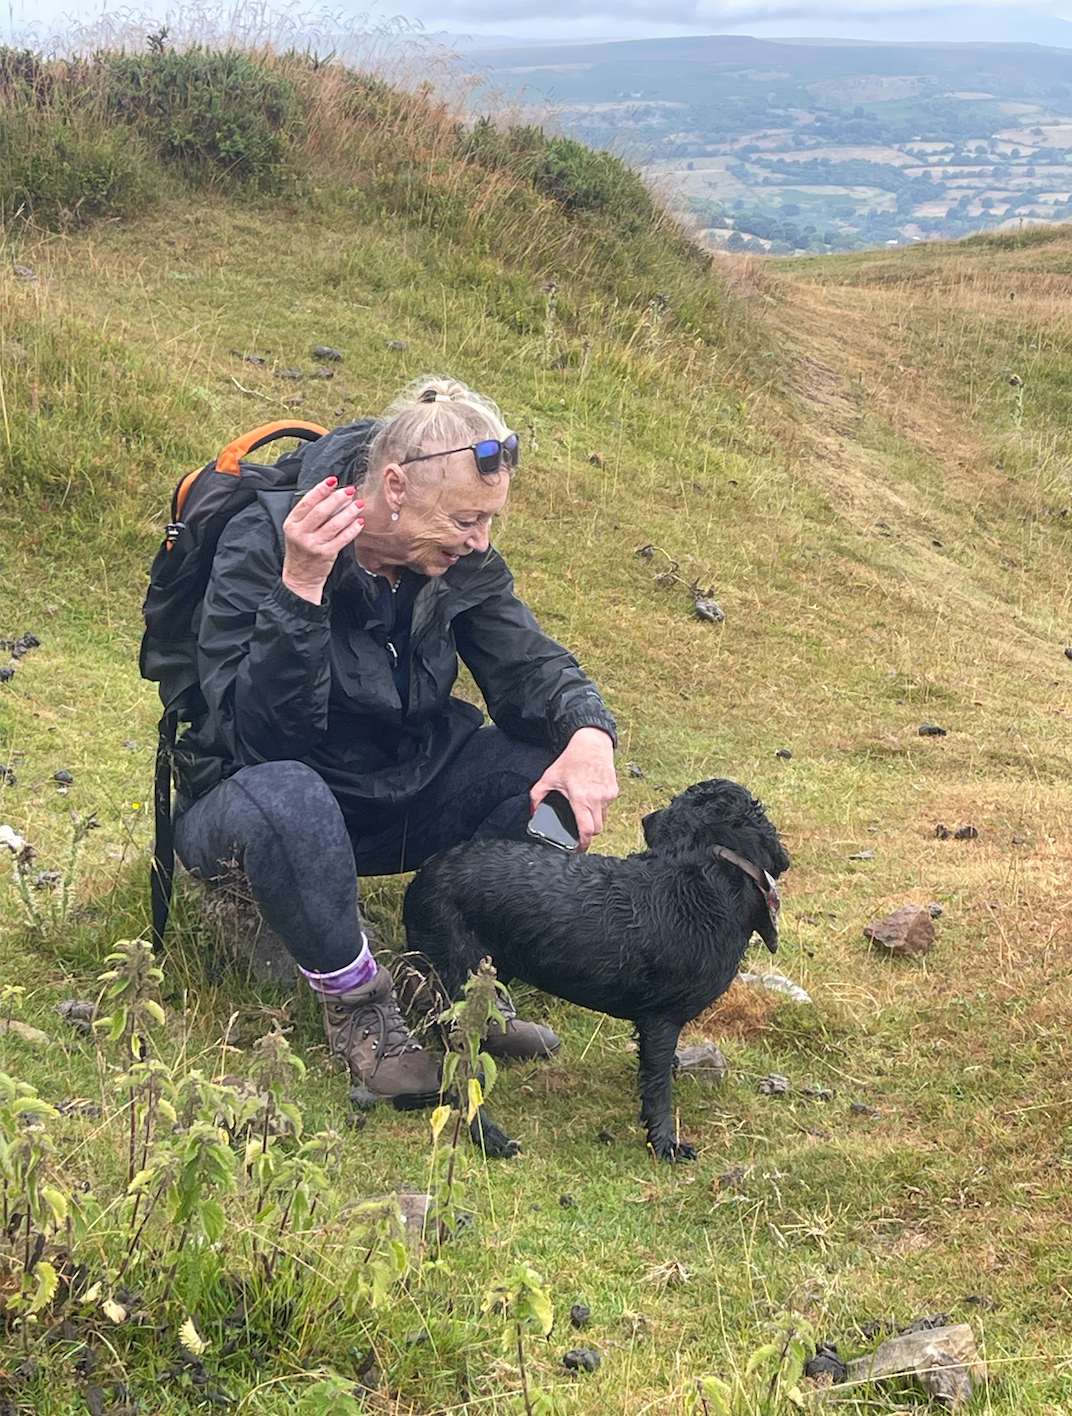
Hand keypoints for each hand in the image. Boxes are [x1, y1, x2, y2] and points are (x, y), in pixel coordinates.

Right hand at [281, 477, 363, 603]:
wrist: (300, 577)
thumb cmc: (301, 550)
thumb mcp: (297, 530)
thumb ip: (310, 514)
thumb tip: (332, 495)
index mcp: (291, 523)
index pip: (306, 502)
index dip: (320, 489)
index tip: (333, 480)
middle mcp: (301, 533)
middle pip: (321, 511)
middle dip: (337, 498)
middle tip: (350, 490)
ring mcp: (313, 544)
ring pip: (334, 524)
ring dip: (349, 512)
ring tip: (359, 504)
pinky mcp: (326, 554)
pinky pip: (342, 539)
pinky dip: (352, 529)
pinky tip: (359, 522)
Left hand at [531, 727, 617, 851]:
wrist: (592, 743)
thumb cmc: (571, 759)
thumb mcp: (549, 777)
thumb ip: (537, 796)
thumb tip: (534, 813)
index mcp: (581, 799)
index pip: (587, 830)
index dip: (583, 844)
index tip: (578, 849)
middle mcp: (598, 799)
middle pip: (597, 829)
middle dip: (588, 833)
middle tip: (578, 831)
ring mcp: (608, 796)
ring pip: (603, 819)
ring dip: (594, 820)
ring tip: (583, 809)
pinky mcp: (614, 791)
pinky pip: (607, 807)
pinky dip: (599, 808)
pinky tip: (591, 797)